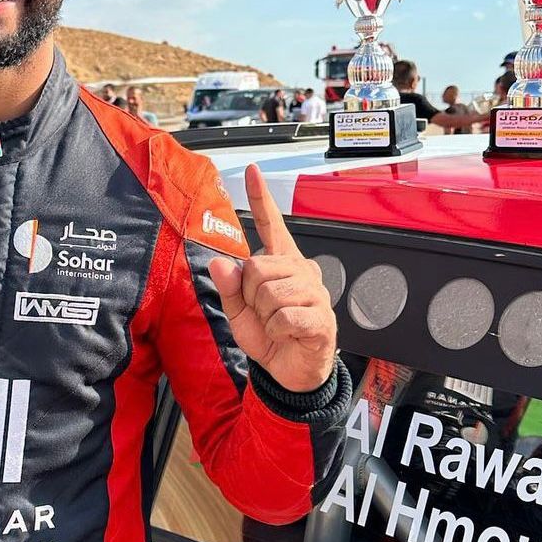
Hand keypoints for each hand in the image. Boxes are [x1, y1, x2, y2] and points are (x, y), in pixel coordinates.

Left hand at [207, 163, 336, 393]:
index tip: (252, 169)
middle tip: (263, 314)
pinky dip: (276, 331)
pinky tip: (287, 335)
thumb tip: (220, 263)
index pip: (270, 225)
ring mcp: (315, 292)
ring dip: (263, 316)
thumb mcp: (238, 313)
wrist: (290, 372)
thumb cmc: (268, 337)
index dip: (261, 198)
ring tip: (276, 325)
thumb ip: (228, 288)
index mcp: (281, 264)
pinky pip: (283, 317)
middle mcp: (302, 270)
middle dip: (250, 296)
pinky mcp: (321, 317)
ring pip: (268, 292)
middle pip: (256, 267)